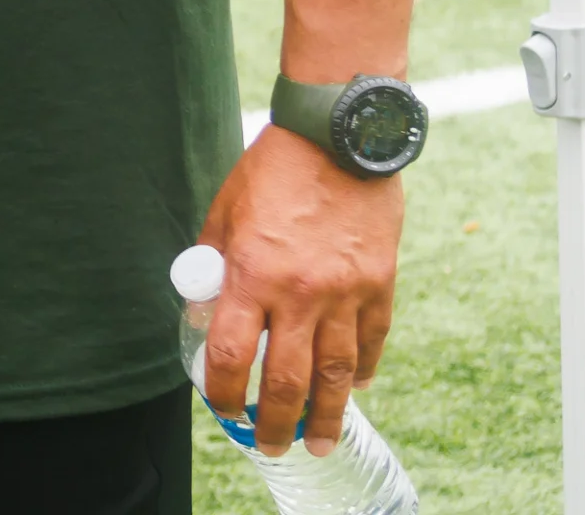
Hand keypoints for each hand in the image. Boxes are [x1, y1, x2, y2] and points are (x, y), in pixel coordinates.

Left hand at [194, 124, 403, 455]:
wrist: (337, 138)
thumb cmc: (271, 171)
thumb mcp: (225, 212)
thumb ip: (215, 262)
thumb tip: (203, 304)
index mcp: (254, 274)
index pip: (234, 355)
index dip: (224, 391)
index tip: (222, 408)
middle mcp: (302, 292)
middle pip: (290, 380)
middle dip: (277, 423)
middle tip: (270, 446)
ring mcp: (347, 293)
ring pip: (339, 374)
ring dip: (328, 415)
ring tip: (320, 443)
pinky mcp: (381, 284)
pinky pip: (372, 341)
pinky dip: (364, 370)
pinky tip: (355, 388)